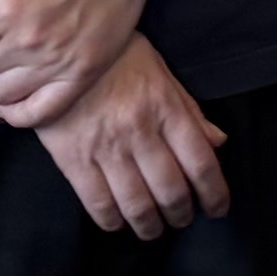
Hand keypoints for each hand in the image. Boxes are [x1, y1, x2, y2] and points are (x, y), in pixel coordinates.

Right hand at [31, 41, 228, 239]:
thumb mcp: (160, 73)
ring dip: (150, 226)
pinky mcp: (73, 159)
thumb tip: (218, 143)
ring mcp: (106, 148)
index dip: (215, 194)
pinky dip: (113, 222)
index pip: (201, 163)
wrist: (58, 46)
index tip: (218, 208)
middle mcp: (140, 132)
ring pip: (137, 205)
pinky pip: (98, 204)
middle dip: (181, 214)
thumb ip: (189, 111)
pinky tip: (119, 223)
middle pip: (171, 190)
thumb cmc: (116, 57)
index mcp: (166, 109)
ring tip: (153, 229)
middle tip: (182, 220)